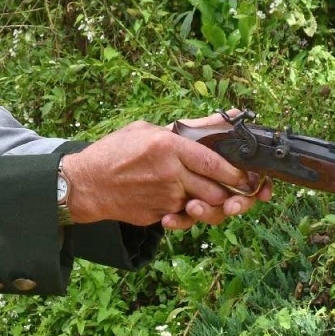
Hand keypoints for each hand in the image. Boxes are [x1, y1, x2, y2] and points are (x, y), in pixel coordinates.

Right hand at [59, 119, 271, 229]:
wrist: (85, 184)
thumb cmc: (115, 152)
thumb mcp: (149, 130)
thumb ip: (191, 127)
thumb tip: (226, 118)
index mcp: (169, 148)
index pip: (214, 162)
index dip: (236, 172)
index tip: (249, 175)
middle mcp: (170, 174)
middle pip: (215, 191)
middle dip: (233, 194)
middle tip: (240, 191)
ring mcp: (164, 199)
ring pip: (204, 208)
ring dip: (214, 206)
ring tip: (212, 197)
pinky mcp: (157, 215)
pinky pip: (184, 217)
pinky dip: (189, 212)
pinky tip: (185, 204)